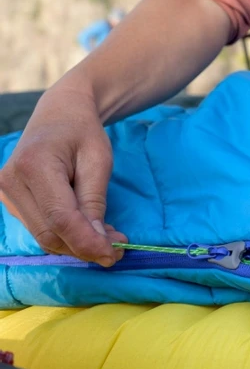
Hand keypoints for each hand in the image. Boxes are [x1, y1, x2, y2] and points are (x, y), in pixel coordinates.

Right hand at [0, 83, 125, 265]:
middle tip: (119, 248)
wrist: (59, 114)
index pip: (60, 217)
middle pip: (49, 232)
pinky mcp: (10, 202)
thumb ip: (95, 202)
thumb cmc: (83, 132)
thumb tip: (100, 243)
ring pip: (43, 235)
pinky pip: (40, 227)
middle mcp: (11, 183)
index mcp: (34, 166)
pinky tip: (90, 228)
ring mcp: (5, 194)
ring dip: (78, 243)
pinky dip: (66, 235)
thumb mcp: (98, 161)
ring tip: (109, 236)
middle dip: (85, 246)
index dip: (86, 242)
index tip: (113, 255)